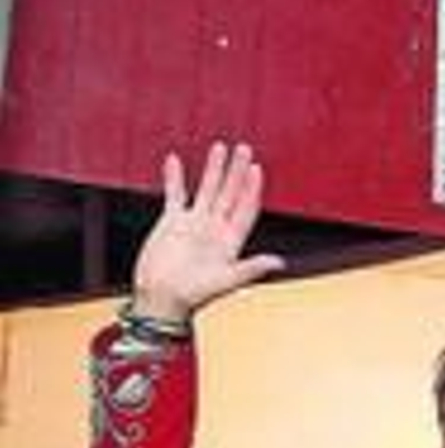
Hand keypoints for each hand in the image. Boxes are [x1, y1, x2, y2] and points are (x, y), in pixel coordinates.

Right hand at [131, 141, 285, 321]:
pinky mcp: (172, 223)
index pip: (245, 209)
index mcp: (230, 241)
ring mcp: (194, 224)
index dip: (252, 190)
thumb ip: (251, 268)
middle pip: (230, 193)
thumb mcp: (226, 281)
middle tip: (245, 149)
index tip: (257, 169)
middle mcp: (215, 229)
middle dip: (237, 172)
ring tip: (220, 147)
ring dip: (213, 169)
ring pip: (207, 190)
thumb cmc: (194, 295)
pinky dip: (175, 178)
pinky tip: (175, 160)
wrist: (161, 299)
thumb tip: (279, 262)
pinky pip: (175, 195)